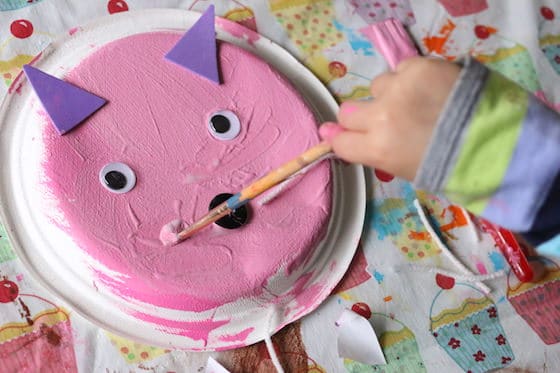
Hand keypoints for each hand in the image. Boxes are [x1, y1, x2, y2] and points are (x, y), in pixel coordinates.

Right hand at [320, 57, 460, 180]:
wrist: (498, 139)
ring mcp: (400, 89)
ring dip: (391, 95)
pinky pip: (401, 69)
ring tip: (420, 104)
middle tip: (389, 122)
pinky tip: (432, 90)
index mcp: (378, 149)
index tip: (354, 137)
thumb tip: (326, 135)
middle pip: (348, 111)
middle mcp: (382, 117)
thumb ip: (367, 151)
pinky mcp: (419, 66)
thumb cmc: (449, 165)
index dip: (346, 139)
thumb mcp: (404, 169)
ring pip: (377, 87)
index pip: (340, 140)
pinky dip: (412, 79)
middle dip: (363, 118)